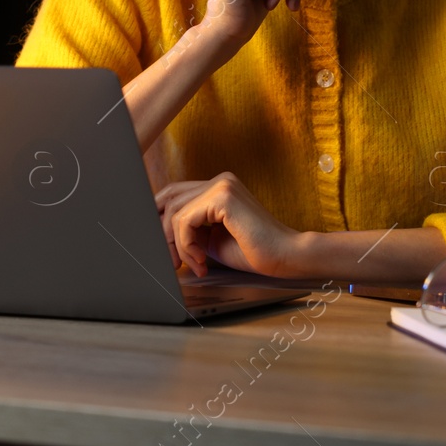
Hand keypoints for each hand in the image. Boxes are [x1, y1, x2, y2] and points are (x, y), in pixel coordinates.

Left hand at [156, 172, 306, 277]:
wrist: (285, 257)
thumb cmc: (254, 251)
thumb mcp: (212, 240)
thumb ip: (190, 230)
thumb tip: (160, 234)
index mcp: (219, 187)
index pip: (175, 194)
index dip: (160, 218)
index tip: (162, 248)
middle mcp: (220, 181)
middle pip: (170, 198)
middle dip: (163, 233)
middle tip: (172, 261)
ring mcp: (222, 186)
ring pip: (175, 211)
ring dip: (176, 244)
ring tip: (193, 264)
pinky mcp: (223, 197)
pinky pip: (185, 220)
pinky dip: (186, 244)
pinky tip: (200, 260)